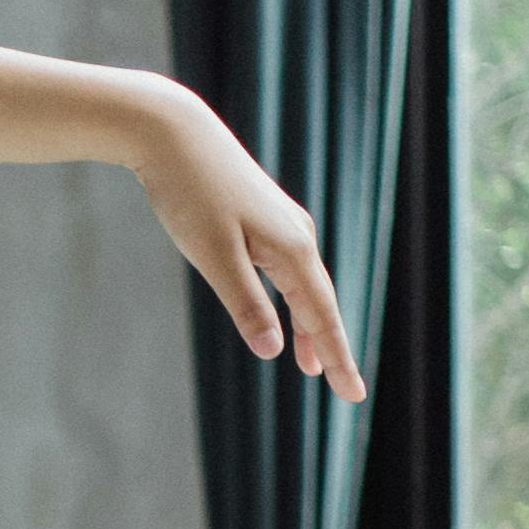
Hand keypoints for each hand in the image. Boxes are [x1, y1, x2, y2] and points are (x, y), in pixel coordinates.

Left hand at [136, 86, 366, 398]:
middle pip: (320, 304)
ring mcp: (282, 224)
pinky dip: (292, 299)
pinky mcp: (263, 217)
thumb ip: (246, 304)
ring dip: (311, 326)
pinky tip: (287, 312)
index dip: (337, 357)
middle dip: (331, 348)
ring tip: (313, 366)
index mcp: (292, 250)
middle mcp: (297, 236)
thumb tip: (275, 351)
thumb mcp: (213, 256)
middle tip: (347, 391)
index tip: (353, 395)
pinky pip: (287, 269)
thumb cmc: (189, 193)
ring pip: (304, 286)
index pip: (321, 317)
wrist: (175, 133)